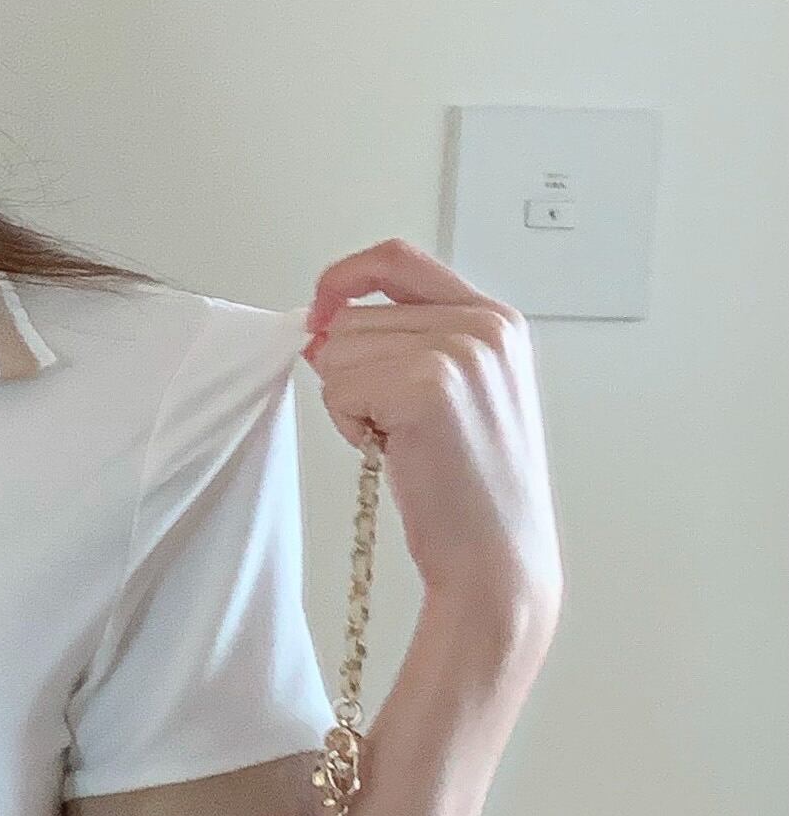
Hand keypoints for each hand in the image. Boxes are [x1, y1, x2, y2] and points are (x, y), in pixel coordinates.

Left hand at [301, 238, 563, 646]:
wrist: (496, 557)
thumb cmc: (471, 489)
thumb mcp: (456, 394)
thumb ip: (404, 345)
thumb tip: (320, 326)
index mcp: (495, 319)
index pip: (398, 259)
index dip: (345, 277)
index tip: (319, 308)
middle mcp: (483, 325)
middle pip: (355, 316)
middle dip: (351, 372)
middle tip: (397, 426)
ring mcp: (458, 351)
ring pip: (339, 351)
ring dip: (351, 402)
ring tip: (404, 441)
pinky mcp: (427, 386)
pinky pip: (339, 388)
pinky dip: (350, 425)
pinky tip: (396, 452)